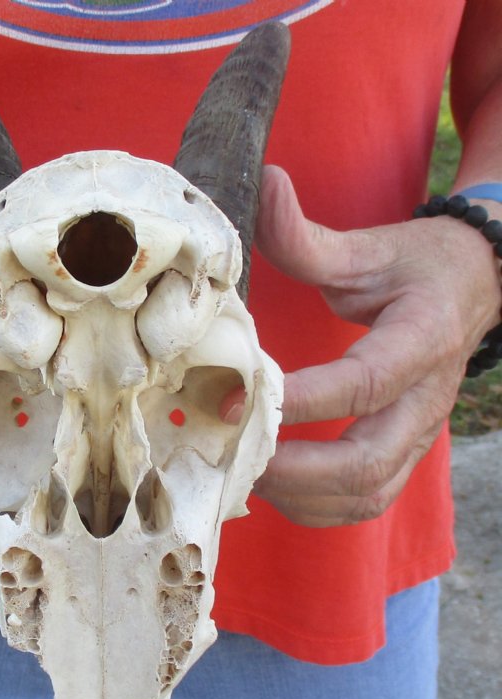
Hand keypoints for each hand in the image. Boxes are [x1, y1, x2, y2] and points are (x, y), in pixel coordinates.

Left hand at [240, 166, 500, 525]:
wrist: (475, 289)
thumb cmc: (419, 266)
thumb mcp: (369, 247)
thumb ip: (308, 236)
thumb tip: (262, 185)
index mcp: (421, 340)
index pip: (360, 384)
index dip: (297, 400)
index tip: (232, 399)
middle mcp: (425, 398)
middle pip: (365, 461)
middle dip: (290, 468)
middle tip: (229, 451)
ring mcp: (419, 433)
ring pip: (366, 494)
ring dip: (298, 494)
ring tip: (241, 470)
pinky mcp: (406, 450)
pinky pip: (366, 500)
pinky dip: (315, 506)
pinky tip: (271, 485)